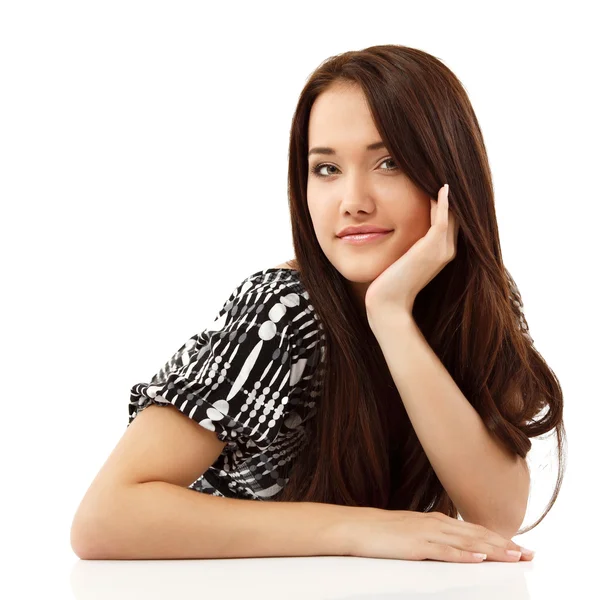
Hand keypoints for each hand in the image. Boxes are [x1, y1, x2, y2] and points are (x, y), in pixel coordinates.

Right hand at [339, 508, 534, 562]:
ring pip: (467, 542)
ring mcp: (426, 533)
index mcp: (436, 521)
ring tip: (514, 556)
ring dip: (493, 550)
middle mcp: (436, 524)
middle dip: (505, 545)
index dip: (499, 539)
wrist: (357, 526)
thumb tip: (454, 547)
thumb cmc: (382, 532)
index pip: (475, 531)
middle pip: (477, 535)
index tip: (520, 548)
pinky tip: (478, 558)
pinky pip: (444, 551)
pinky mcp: (416, 545)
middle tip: (529, 554)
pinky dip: (464, 554)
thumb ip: (434, 538)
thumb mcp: (413, 533)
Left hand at [364, 184, 458, 315]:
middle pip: (454, 214)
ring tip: (443, 174)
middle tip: (446, 171)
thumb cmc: (390, 283)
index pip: (449, 219)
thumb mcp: (403, 258)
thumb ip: (409, 244)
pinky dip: (443, 203)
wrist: (388, 303)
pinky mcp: (432, 248)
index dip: (446, 201)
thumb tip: (400, 229)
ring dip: (448, 194)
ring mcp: (442, 250)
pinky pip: (442, 219)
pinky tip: (442, 187)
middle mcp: (447, 250)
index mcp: (441, 252)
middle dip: (450, 194)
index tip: (437, 181)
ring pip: (451, 214)